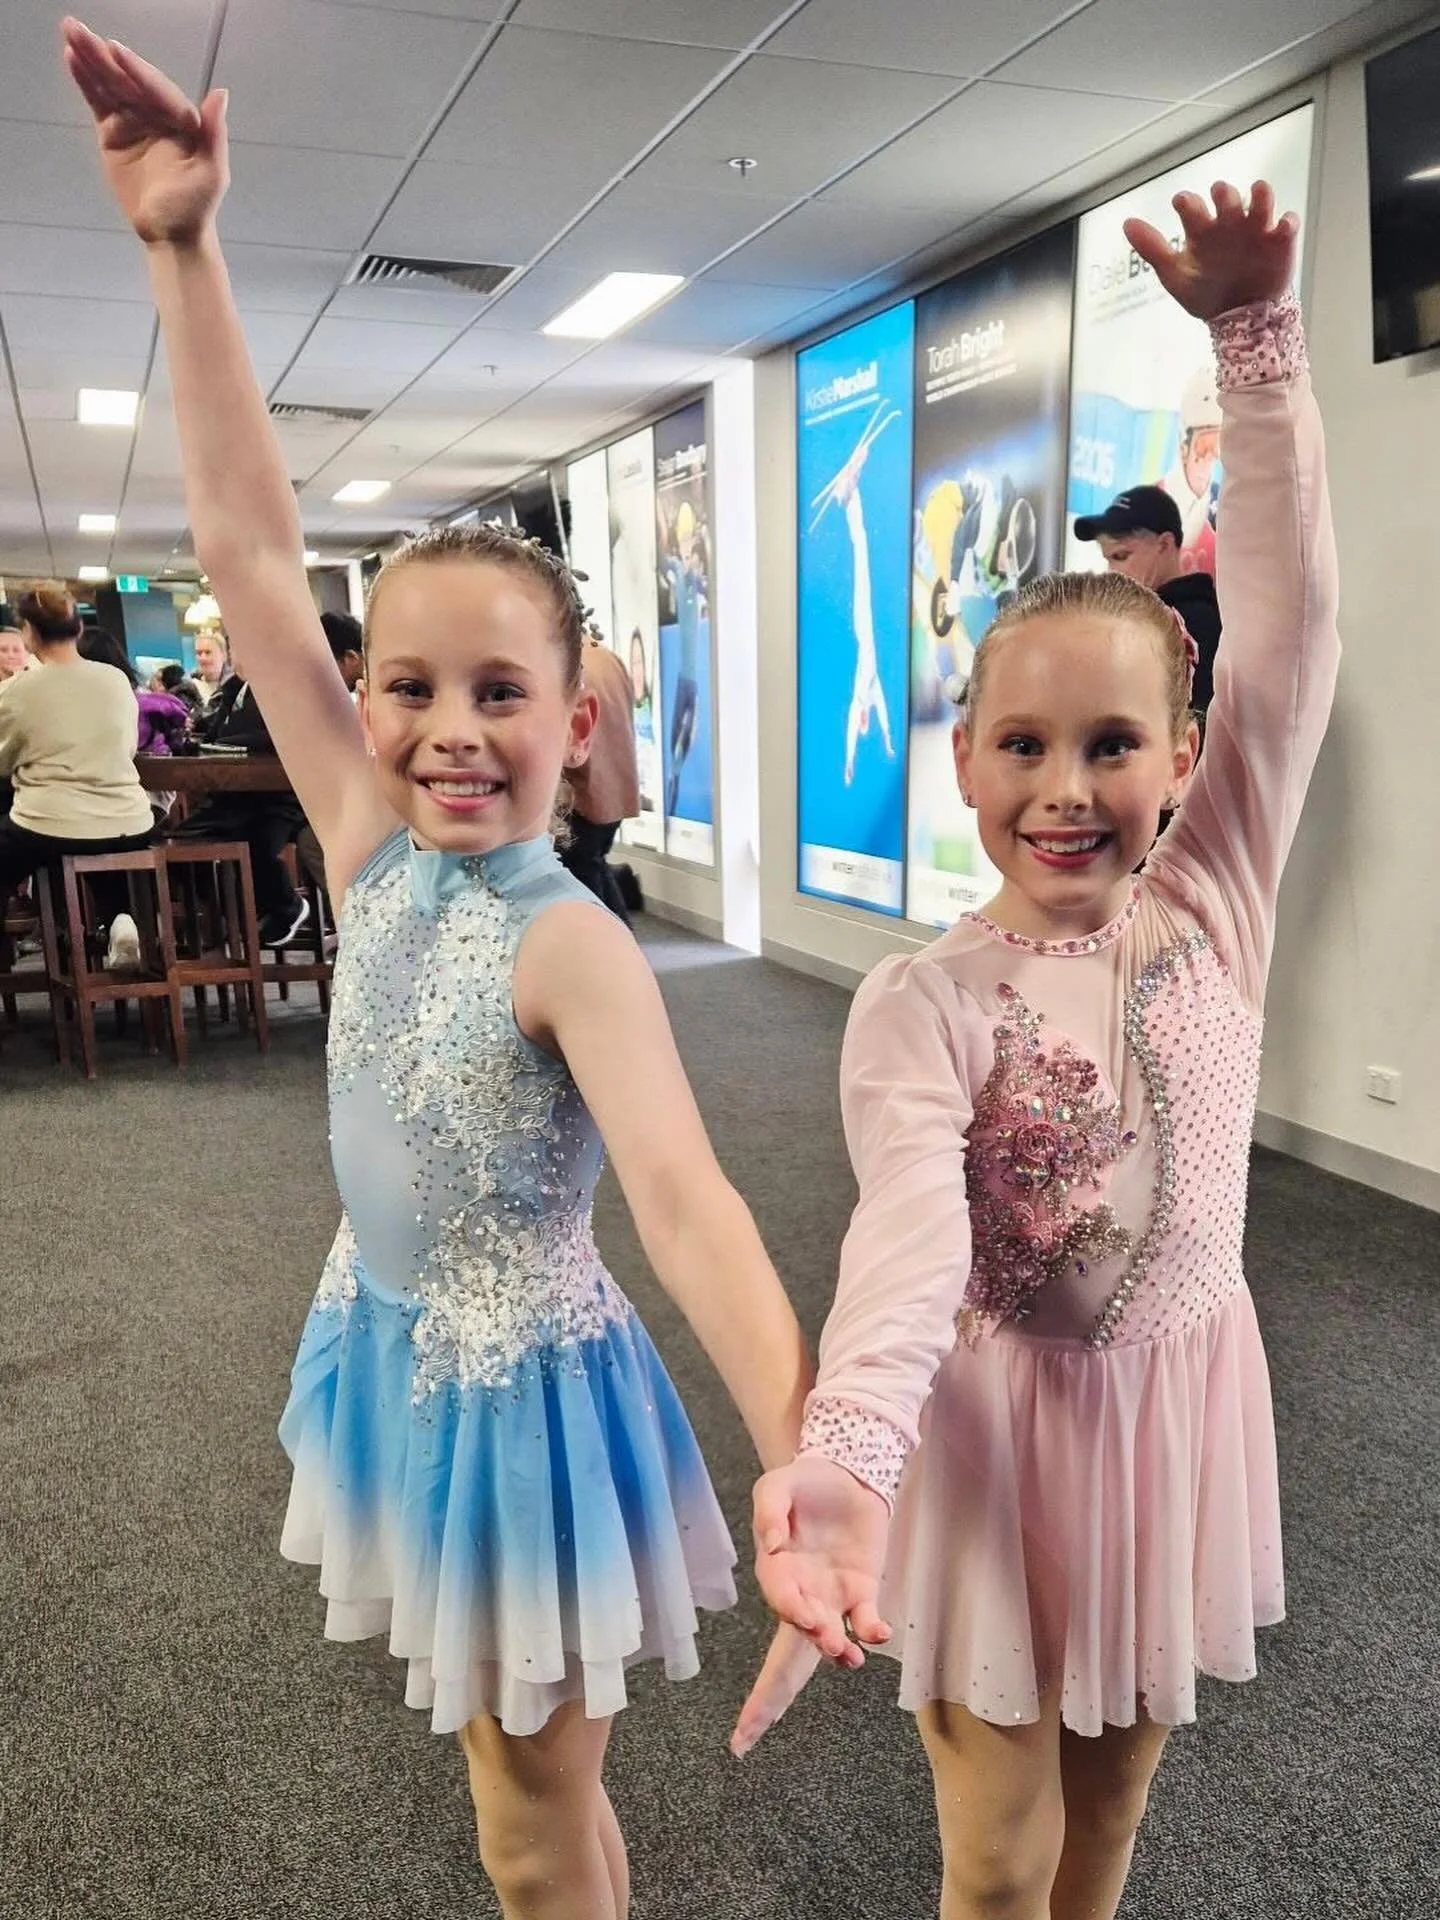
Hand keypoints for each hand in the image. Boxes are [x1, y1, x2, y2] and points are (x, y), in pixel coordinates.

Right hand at [63, 17, 227, 244]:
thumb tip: (221, 93)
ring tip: (69, 32)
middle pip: (129, 79)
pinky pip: (98, 102)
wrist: (171, 233)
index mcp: (182, 119)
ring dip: (89, 59)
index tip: (114, 50)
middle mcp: (157, 113)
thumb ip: (214, 134)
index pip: (156, 89)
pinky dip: (85, 81)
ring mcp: (134, 120)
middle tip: (78, 28)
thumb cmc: (195, 207)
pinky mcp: (114, 132)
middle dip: (104, 54)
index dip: (136, 70)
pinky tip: (72, 59)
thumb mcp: (212, 173)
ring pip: (110, 85)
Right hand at [729, 1456, 891, 1752]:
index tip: (803, 1618)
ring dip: (833, 1651)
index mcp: (777, 1571)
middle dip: (769, 1694)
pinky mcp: (862, 1592)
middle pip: (784, 1652)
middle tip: (755, 1729)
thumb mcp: (778, 1484)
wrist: (847, 1475)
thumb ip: (770, 1510)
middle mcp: (801, 1594)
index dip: (790, 1609)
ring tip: (843, 1651)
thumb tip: (773, 1543)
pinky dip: (871, 1631)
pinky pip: (864, 1621)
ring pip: (827, 1641)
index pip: (779, 1599)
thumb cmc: (804, 1483)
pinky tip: (878, 1632)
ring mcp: (831, 1598)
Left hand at [1125, 180, 1297, 322]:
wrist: (1238, 319)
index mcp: (1201, 229)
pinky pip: (1287, 224)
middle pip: (1227, 197)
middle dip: (1225, 194)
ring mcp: (1255, 229)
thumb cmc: (1205, 292)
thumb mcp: (1174, 275)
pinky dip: (1287, 222)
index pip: (1192, 206)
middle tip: (1221, 197)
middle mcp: (1228, 223)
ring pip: (1261, 199)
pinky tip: (1281, 226)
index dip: (1188, 202)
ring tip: (1257, 193)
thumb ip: (1152, 249)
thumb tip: (1127, 222)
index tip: (1183, 203)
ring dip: (1260, 194)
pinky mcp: (1279, 241)